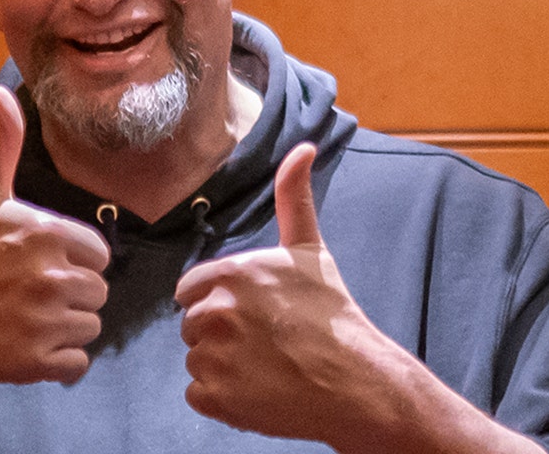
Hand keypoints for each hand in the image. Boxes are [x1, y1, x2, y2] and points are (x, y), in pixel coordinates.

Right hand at [0, 86, 110, 388]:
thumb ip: (5, 145)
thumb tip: (2, 93)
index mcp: (47, 232)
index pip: (98, 254)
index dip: (72, 261)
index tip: (37, 265)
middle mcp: (51, 275)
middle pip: (97, 292)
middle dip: (69, 296)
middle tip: (27, 296)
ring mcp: (45, 320)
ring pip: (90, 328)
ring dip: (64, 329)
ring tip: (25, 319)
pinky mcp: (37, 361)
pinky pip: (77, 365)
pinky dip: (57, 363)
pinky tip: (26, 347)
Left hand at [174, 142, 404, 445]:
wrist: (358, 383)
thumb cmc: (333, 316)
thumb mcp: (311, 251)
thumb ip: (293, 198)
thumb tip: (302, 148)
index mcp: (232, 273)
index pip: (190, 289)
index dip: (219, 302)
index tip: (255, 314)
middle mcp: (217, 311)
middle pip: (191, 324)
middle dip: (219, 333)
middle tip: (264, 342)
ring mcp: (214, 356)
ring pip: (195, 359)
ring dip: (221, 366)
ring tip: (264, 367)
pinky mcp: (216, 397)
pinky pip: (199, 395)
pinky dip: (222, 399)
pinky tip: (257, 392)